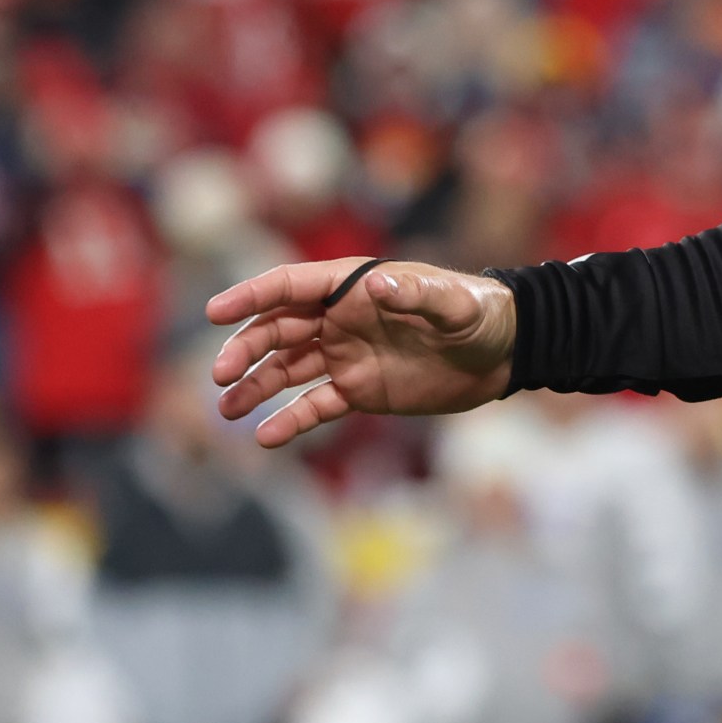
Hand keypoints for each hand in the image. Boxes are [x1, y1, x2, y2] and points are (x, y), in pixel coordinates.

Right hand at [206, 260, 517, 447]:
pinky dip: (290, 420)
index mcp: (357, 287)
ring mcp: (347, 355)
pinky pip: (315, 405)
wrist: (506, 354)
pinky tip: (265, 436)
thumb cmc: (483, 315)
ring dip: (255, 386)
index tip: (215, 312)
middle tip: (221, 374)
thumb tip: (374, 285)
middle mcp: (343, 319)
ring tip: (227, 409)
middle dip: (246, 348)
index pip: (293, 286)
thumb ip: (417, 295)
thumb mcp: (456, 304)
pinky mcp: (359, 390)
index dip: (252, 295)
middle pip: (278, 329)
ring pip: (287, 369)